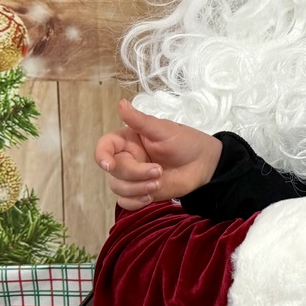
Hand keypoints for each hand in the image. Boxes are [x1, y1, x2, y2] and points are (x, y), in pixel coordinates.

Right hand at [95, 99, 222, 209]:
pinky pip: (125, 202)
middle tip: (158, 172)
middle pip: (114, 170)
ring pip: (118, 187)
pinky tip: (150, 196)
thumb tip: (121, 103)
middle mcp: (127, 158)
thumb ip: (140, 121)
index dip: (102, 156)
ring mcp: (133, 177)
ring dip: (137, 189)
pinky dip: (135, 202)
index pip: (105, 146)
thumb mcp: (164, 130)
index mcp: (129, 140)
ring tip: (159, 183)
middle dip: (135, 174)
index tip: (109, 165)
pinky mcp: (140, 192)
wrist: (204, 165)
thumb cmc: (185, 142)